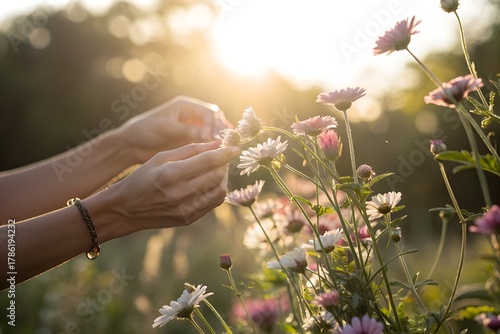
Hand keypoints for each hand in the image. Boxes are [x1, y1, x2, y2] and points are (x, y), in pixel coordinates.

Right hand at [105, 141, 238, 233]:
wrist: (125, 209)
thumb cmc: (142, 178)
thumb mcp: (161, 157)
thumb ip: (190, 149)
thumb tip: (216, 144)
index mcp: (170, 174)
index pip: (207, 161)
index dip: (225, 153)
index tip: (235, 146)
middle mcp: (179, 193)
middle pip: (216, 175)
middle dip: (225, 163)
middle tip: (224, 156)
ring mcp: (184, 209)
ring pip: (219, 191)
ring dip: (224, 177)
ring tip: (218, 169)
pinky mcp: (188, 219)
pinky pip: (212, 203)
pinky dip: (218, 190)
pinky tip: (212, 182)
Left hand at [115, 96, 232, 163]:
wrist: (131, 145)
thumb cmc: (145, 131)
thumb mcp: (167, 129)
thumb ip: (188, 131)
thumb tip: (210, 136)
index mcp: (185, 106)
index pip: (208, 112)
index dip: (213, 125)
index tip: (212, 138)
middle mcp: (191, 114)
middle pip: (215, 119)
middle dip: (221, 130)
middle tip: (224, 143)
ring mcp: (192, 127)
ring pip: (213, 130)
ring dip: (220, 138)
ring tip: (224, 149)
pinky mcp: (190, 139)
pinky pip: (207, 141)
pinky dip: (213, 146)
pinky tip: (217, 154)